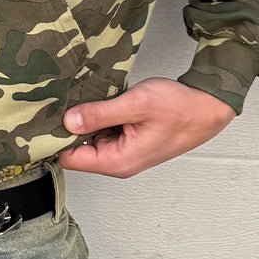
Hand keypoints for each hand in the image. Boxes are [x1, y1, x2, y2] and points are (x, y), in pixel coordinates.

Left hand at [57, 76, 236, 177]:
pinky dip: (101, 116)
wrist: (207, 106)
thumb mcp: (136, 104)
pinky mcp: (128, 140)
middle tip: (71, 99)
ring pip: (89, 137)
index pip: (69, 158)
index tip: (51, 115)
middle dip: (72, 125)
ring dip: (88, 118)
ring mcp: (123, 152)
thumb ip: (99, 114)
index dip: (57, 137)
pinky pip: (103, 130)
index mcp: (117, 161)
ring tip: (93, 97)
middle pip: (76, 147)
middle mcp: (118, 162)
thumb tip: (67, 122)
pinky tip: (106, 100)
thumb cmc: (180, 108)